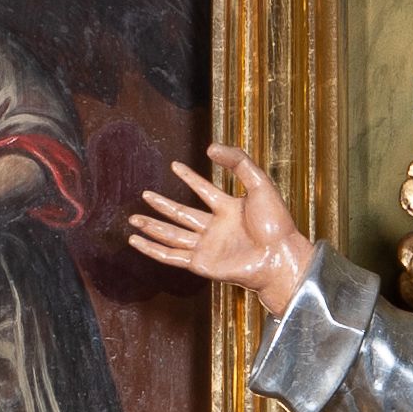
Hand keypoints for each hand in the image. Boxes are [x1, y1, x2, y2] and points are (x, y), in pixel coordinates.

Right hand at [126, 145, 312, 316]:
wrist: (279, 257)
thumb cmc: (277, 224)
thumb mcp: (260, 184)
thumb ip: (238, 162)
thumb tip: (210, 148)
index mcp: (230, 209)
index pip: (204, 190)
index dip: (190, 178)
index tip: (174, 166)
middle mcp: (216, 228)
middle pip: (182, 214)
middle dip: (162, 205)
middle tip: (144, 195)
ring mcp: (207, 246)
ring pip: (172, 234)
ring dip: (152, 226)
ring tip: (132, 219)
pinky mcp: (201, 264)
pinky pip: (171, 256)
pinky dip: (152, 249)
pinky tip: (137, 241)